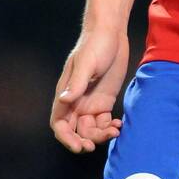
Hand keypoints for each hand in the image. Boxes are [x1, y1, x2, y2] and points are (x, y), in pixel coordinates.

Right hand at [50, 26, 128, 154]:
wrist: (111, 33)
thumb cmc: (95, 44)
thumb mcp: (87, 63)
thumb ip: (77, 83)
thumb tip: (63, 100)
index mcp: (66, 93)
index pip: (59, 123)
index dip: (65, 137)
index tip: (79, 146)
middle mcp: (76, 101)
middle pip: (75, 131)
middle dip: (83, 141)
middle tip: (95, 145)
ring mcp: (90, 102)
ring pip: (91, 129)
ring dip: (100, 135)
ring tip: (115, 131)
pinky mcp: (105, 100)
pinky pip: (104, 122)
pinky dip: (110, 128)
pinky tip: (119, 125)